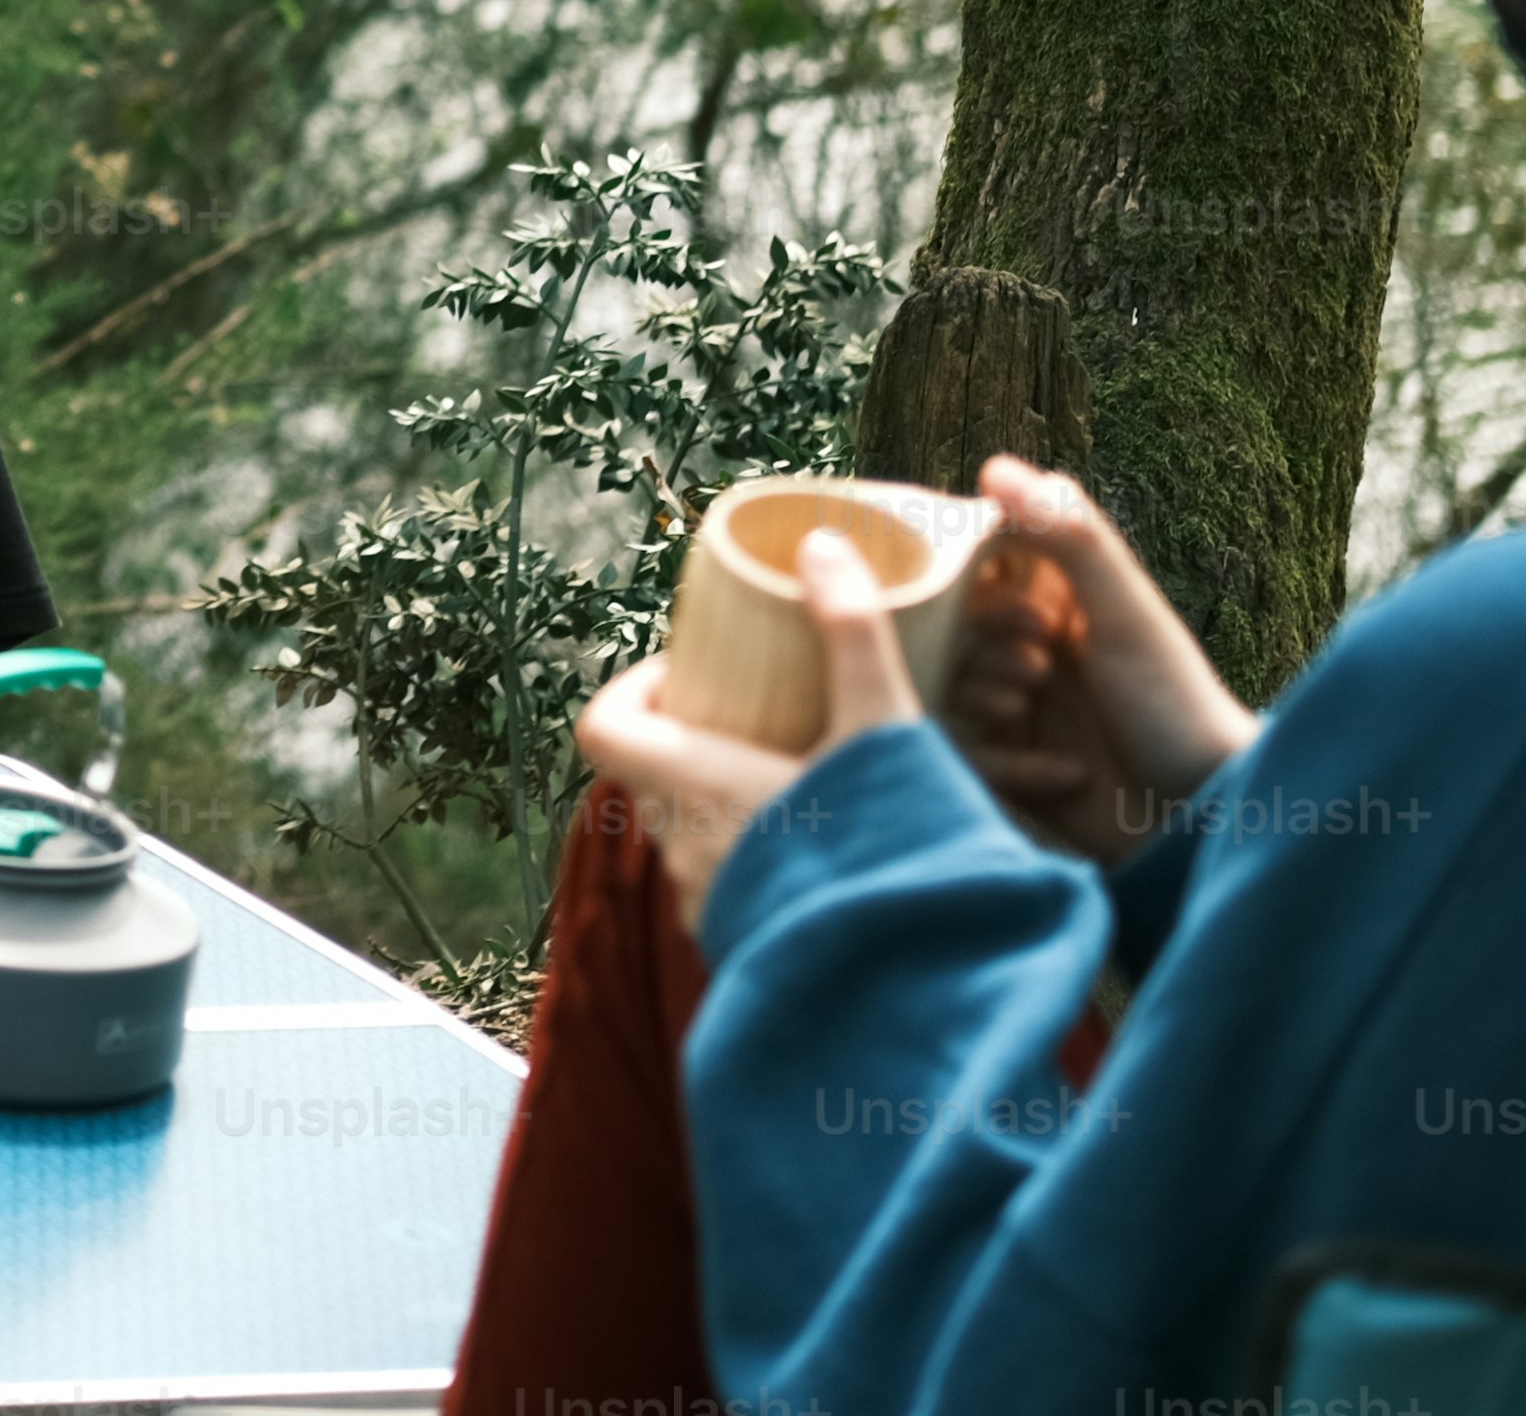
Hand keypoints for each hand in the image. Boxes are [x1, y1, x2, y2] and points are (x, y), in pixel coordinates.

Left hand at [571, 526, 921, 925]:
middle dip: (696, 741)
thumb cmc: (893, 845)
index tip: (693, 678)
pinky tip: (826, 848)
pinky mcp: (747, 947)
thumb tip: (821, 541)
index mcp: (691, 786)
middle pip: (650, 775)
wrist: (925, 984)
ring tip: (803, 780)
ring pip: (689, 834)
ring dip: (727, 802)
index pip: (601, 727)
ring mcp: (709, 908)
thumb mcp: (881, 725)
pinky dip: (755, 856)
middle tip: (763, 718)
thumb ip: (852, 630)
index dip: (631, 692)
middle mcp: (681, 851)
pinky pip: (727, 885)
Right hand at [938, 457, 1259, 863]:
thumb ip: (1067, 536)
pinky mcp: (1013, 773)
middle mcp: (1029, 649)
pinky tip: (1068, 777)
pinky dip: (1012, 770)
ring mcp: (1019, 713)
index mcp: (1054, 601)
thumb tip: (993, 467)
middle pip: (950, 632)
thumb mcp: (1127, 613)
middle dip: (980, 649)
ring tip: (1028, 715)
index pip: (973, 565)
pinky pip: (966, 760)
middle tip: (1033, 669)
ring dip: (984, 702)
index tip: (997, 603)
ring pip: (947, 692)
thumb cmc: (1179, 703)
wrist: (1213, 817)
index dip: (969, 579)